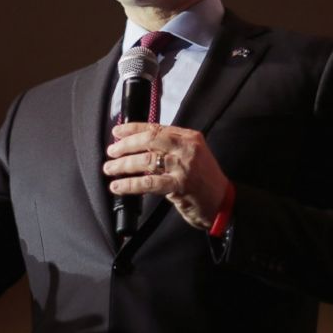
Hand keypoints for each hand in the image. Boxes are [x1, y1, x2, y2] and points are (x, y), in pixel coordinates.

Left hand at [104, 123, 229, 229]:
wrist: (222, 204)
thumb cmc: (203, 181)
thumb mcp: (191, 156)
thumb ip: (170, 148)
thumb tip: (137, 145)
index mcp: (190, 137)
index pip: (156, 128)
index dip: (133, 129)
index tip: (117, 131)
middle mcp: (187, 148)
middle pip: (149, 140)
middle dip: (125, 145)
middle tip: (111, 152)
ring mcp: (184, 167)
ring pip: (146, 160)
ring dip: (123, 165)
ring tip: (110, 169)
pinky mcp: (180, 185)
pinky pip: (149, 182)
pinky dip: (130, 184)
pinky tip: (118, 187)